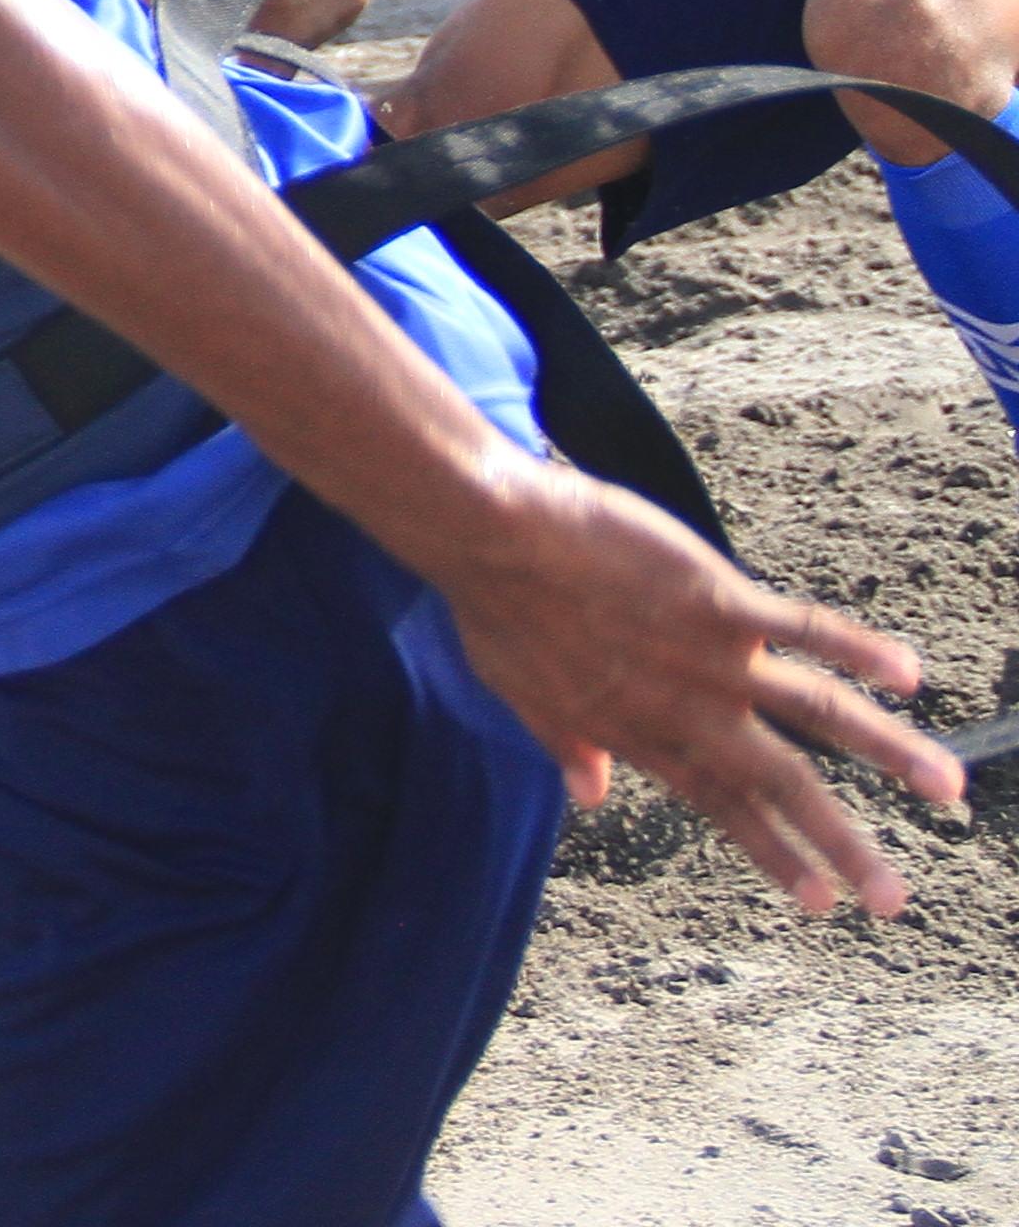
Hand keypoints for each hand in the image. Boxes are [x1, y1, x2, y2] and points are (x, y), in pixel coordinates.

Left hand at [428, 453, 949, 916]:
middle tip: (896, 902)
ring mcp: (710, 658)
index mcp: (643, 734)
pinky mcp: (720, 600)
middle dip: (843, 847)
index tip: (823, 903)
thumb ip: (564, 742)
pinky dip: (860, 650)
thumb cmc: (496, 606)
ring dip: (889, 753)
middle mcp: (689, 711)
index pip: (725, 808)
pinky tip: (911, 673)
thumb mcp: (518, 692)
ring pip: (820, 715)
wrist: (492, 537)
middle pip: (783, 788)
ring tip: (948, 789)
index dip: (776, 856)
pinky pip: (806, 629)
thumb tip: (590, 795)